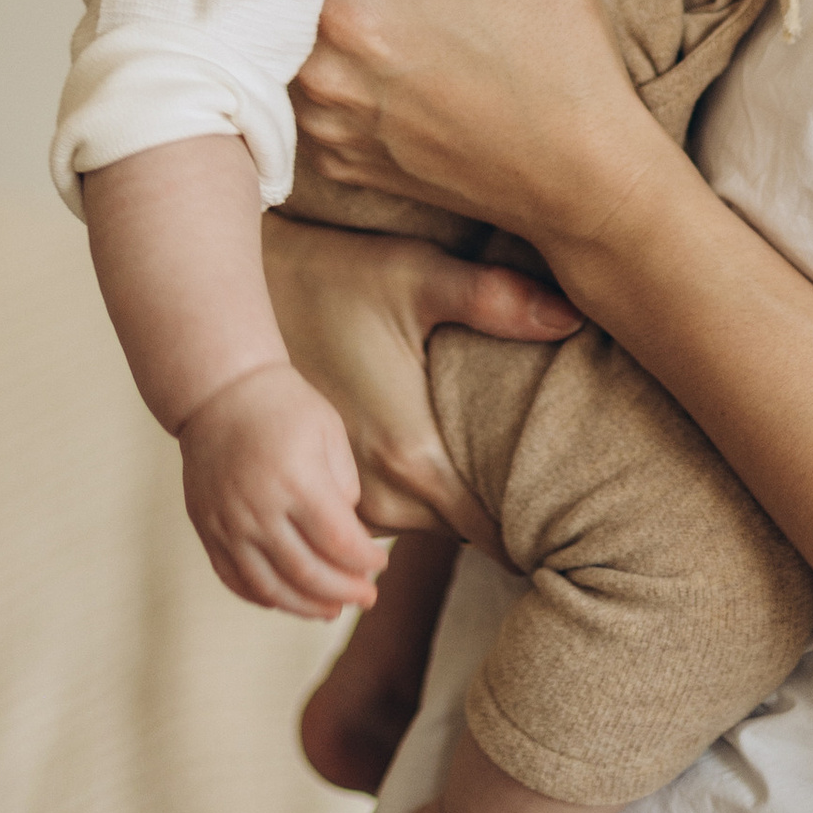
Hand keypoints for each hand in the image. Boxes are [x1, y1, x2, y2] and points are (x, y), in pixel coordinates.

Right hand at [174, 360, 389, 619]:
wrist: (219, 391)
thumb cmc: (284, 407)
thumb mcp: (329, 434)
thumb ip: (344, 487)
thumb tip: (351, 538)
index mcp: (296, 480)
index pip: (339, 542)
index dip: (365, 562)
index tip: (380, 564)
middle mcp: (258, 508)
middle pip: (308, 574)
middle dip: (344, 592)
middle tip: (367, 597)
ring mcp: (228, 523)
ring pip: (270, 588)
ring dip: (306, 607)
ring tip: (332, 611)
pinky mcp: (207, 529)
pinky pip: (234, 579)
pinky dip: (263, 597)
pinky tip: (287, 600)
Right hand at [262, 207, 581, 555]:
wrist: (241, 297)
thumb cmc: (333, 281)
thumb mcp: (417, 276)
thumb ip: (496, 299)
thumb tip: (571, 317)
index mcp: (412, 456)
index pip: (493, 535)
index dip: (535, 533)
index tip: (568, 523)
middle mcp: (373, 499)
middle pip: (457, 535)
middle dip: (495, 518)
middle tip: (540, 493)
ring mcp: (335, 507)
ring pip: (413, 534)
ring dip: (438, 515)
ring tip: (476, 478)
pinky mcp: (311, 502)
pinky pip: (367, 535)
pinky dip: (393, 513)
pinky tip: (409, 469)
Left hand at [292, 0, 673, 254]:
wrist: (584, 180)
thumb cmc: (561, 62)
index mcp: (352, 17)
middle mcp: (322, 78)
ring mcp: (327, 129)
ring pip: (276, 51)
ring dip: (289, 17)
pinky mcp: (343, 164)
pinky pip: (298, 102)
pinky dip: (312, 69)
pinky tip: (341, 41)